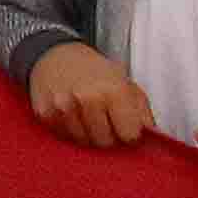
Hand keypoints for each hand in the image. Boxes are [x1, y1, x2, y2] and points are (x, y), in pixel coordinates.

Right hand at [24, 42, 155, 147]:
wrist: (54, 54)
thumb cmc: (93, 70)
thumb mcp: (125, 82)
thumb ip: (142, 110)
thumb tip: (152, 136)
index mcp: (114, 90)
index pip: (129, 135)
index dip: (129, 133)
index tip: (125, 126)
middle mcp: (88, 98)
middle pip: (105, 142)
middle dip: (108, 135)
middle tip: (105, 120)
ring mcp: (64, 107)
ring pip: (84, 141)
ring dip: (87, 133)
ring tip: (86, 115)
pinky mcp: (45, 113)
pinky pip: (64, 136)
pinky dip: (69, 130)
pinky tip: (71, 114)